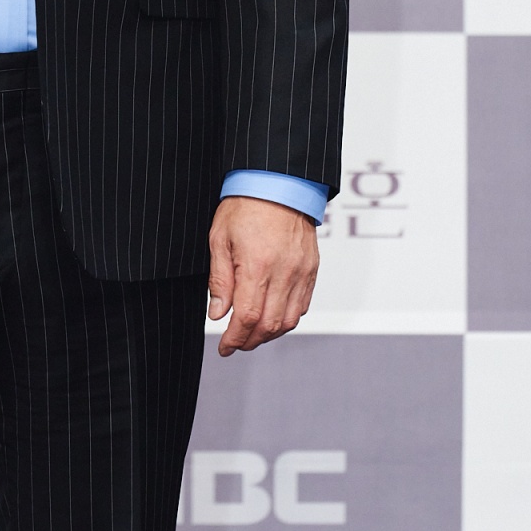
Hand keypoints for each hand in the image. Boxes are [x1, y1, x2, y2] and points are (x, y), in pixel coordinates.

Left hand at [207, 195, 317, 355]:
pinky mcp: (311, 269)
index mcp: (258, 266)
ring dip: (269, 334)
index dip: (235, 338)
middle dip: (250, 341)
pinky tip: (271, 318)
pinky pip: (302, 305)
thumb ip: (220, 280)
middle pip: (269, 325)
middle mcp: (284, 273)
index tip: (224, 347)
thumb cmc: (245, 207)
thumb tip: (218, 314)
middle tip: (234, 343)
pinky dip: (286, 319)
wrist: (279, 183)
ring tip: (251, 334)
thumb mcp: (219, 239)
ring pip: (288, 320)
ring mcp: (302, 272)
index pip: (248, 317)